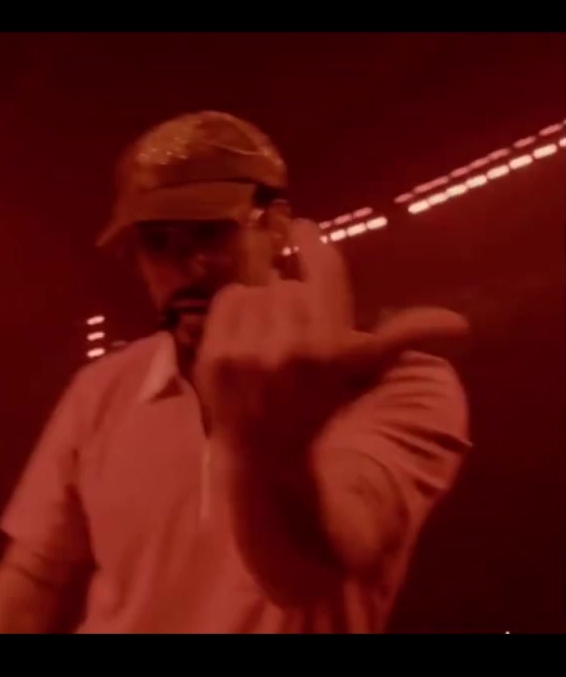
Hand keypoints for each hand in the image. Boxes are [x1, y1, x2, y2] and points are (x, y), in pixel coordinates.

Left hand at [193, 219, 468, 463]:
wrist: (266, 449)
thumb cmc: (318, 403)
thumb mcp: (362, 370)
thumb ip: (402, 336)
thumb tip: (459, 323)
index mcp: (333, 348)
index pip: (323, 272)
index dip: (311, 242)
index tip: (303, 227)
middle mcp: (293, 348)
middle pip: (287, 284)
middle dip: (290, 301)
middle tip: (291, 330)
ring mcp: (250, 353)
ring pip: (256, 289)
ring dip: (262, 306)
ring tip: (268, 338)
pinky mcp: (216, 356)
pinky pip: (228, 298)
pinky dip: (236, 309)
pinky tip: (246, 336)